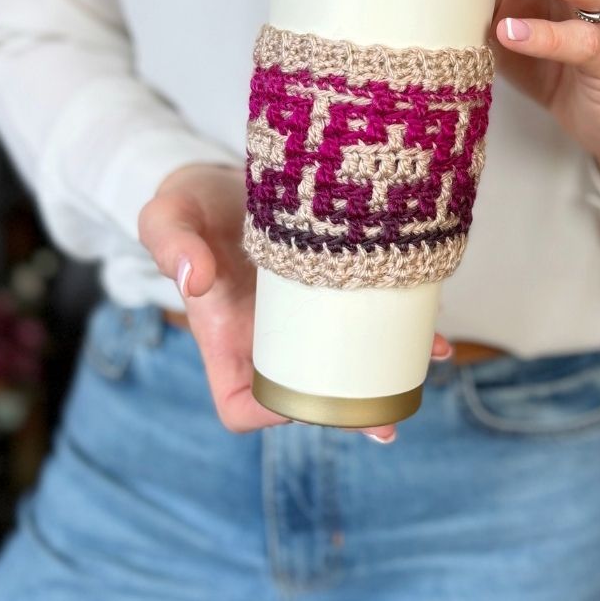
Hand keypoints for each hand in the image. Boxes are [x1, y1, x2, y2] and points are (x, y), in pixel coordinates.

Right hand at [138, 163, 449, 440]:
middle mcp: (267, 337)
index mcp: (222, 338)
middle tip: (385, 424)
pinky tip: (430, 325)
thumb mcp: (169, 214)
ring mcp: (306, 316)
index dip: (268, 413)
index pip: (240, 403)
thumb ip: (170, 243)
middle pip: (306, 394)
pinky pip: (369, 317)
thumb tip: (192, 280)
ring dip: (386, 374)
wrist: (221, 177)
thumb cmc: (188, 203)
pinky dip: (399, 325)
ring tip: (426, 364)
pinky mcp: (335, 286)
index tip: (300, 397)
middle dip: (347, 414)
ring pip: (347, 361)